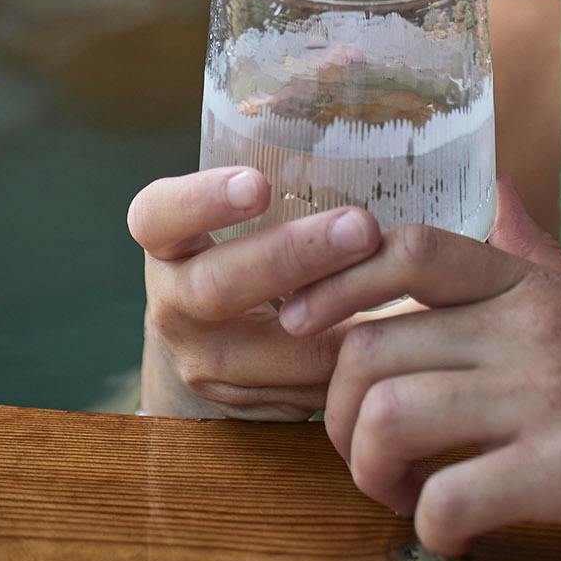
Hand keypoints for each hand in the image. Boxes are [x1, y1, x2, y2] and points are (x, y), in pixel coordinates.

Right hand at [130, 167, 386, 419]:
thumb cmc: (242, 255)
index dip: (202, 200)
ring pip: (271, 353)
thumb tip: (396, 152)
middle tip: (362, 227)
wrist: (204, 347)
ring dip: (338, 323)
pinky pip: (303, 392)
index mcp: (165, 242)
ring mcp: (202, 362)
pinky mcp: (242, 408)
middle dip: (295, 256)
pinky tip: (395, 344)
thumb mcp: (237, 219)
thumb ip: (286, 189)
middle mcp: (172, 303)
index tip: (259, 184)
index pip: (159, 216)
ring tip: (401, 293)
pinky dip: (351, 366)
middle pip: (220, 286)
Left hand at [281, 179, 560, 560]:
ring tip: (403, 497)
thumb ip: (535, 258)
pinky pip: (450, 497)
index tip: (301, 326)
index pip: (406, 248)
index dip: (333, 281)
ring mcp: (550, 398)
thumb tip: (500, 190)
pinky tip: (456, 540)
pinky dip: (432, 529)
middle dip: (338, 413)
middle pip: (370, 345)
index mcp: (534, 289)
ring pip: (391, 416)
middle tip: (365, 456)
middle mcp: (534, 329)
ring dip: (372, 473)